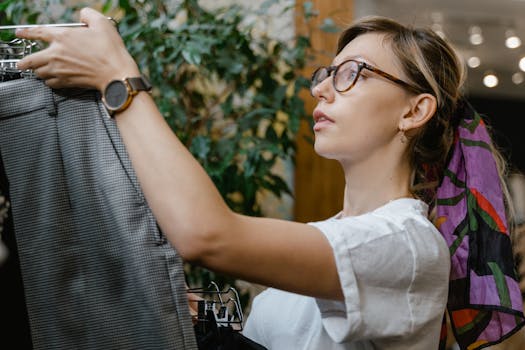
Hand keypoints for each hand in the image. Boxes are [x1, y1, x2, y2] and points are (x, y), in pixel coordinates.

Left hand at [16, 7, 139, 91]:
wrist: (116, 74)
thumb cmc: (111, 50)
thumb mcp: (102, 23)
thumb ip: (88, 15)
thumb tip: (82, 15)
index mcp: (63, 37)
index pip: (37, 32)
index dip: (26, 33)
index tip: (20, 33)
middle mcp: (57, 54)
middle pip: (31, 60)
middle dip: (24, 62)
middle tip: (21, 63)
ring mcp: (60, 70)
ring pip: (39, 73)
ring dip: (38, 71)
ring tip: (39, 71)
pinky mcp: (66, 82)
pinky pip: (50, 84)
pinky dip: (49, 82)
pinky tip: (52, 80)